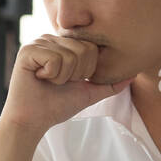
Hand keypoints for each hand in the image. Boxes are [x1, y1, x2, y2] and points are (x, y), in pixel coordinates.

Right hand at [0, 35, 134, 136]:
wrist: (32, 121)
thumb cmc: (56, 106)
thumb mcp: (88, 93)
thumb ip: (110, 83)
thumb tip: (132, 75)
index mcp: (63, 44)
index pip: (91, 47)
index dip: (86, 71)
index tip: (69, 81)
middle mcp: (50, 39)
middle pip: (83, 49)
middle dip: (75, 74)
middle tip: (58, 82)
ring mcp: (38, 43)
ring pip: (70, 55)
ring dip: (62, 77)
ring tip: (48, 81)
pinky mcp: (27, 51)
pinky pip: (55, 59)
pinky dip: (51, 75)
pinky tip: (39, 79)